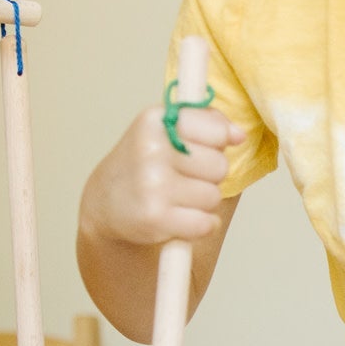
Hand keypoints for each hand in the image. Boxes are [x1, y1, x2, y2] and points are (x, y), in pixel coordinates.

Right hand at [80, 99, 244, 247]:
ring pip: (213, 196)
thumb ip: (206, 122)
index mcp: (156, 120)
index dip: (215, 144)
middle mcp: (152, 149)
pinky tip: (180, 218)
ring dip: (202, 202)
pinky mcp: (156, 218)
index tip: (196, 148)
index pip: (217, 131)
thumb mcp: (166, 129)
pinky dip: (200, 225)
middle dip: (209, 176)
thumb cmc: (146, 162)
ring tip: (177, 198)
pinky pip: (206, 223)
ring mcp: (153, 185)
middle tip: (183, 177)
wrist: (105, 201)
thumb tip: (239, 135)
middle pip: (220, 166)